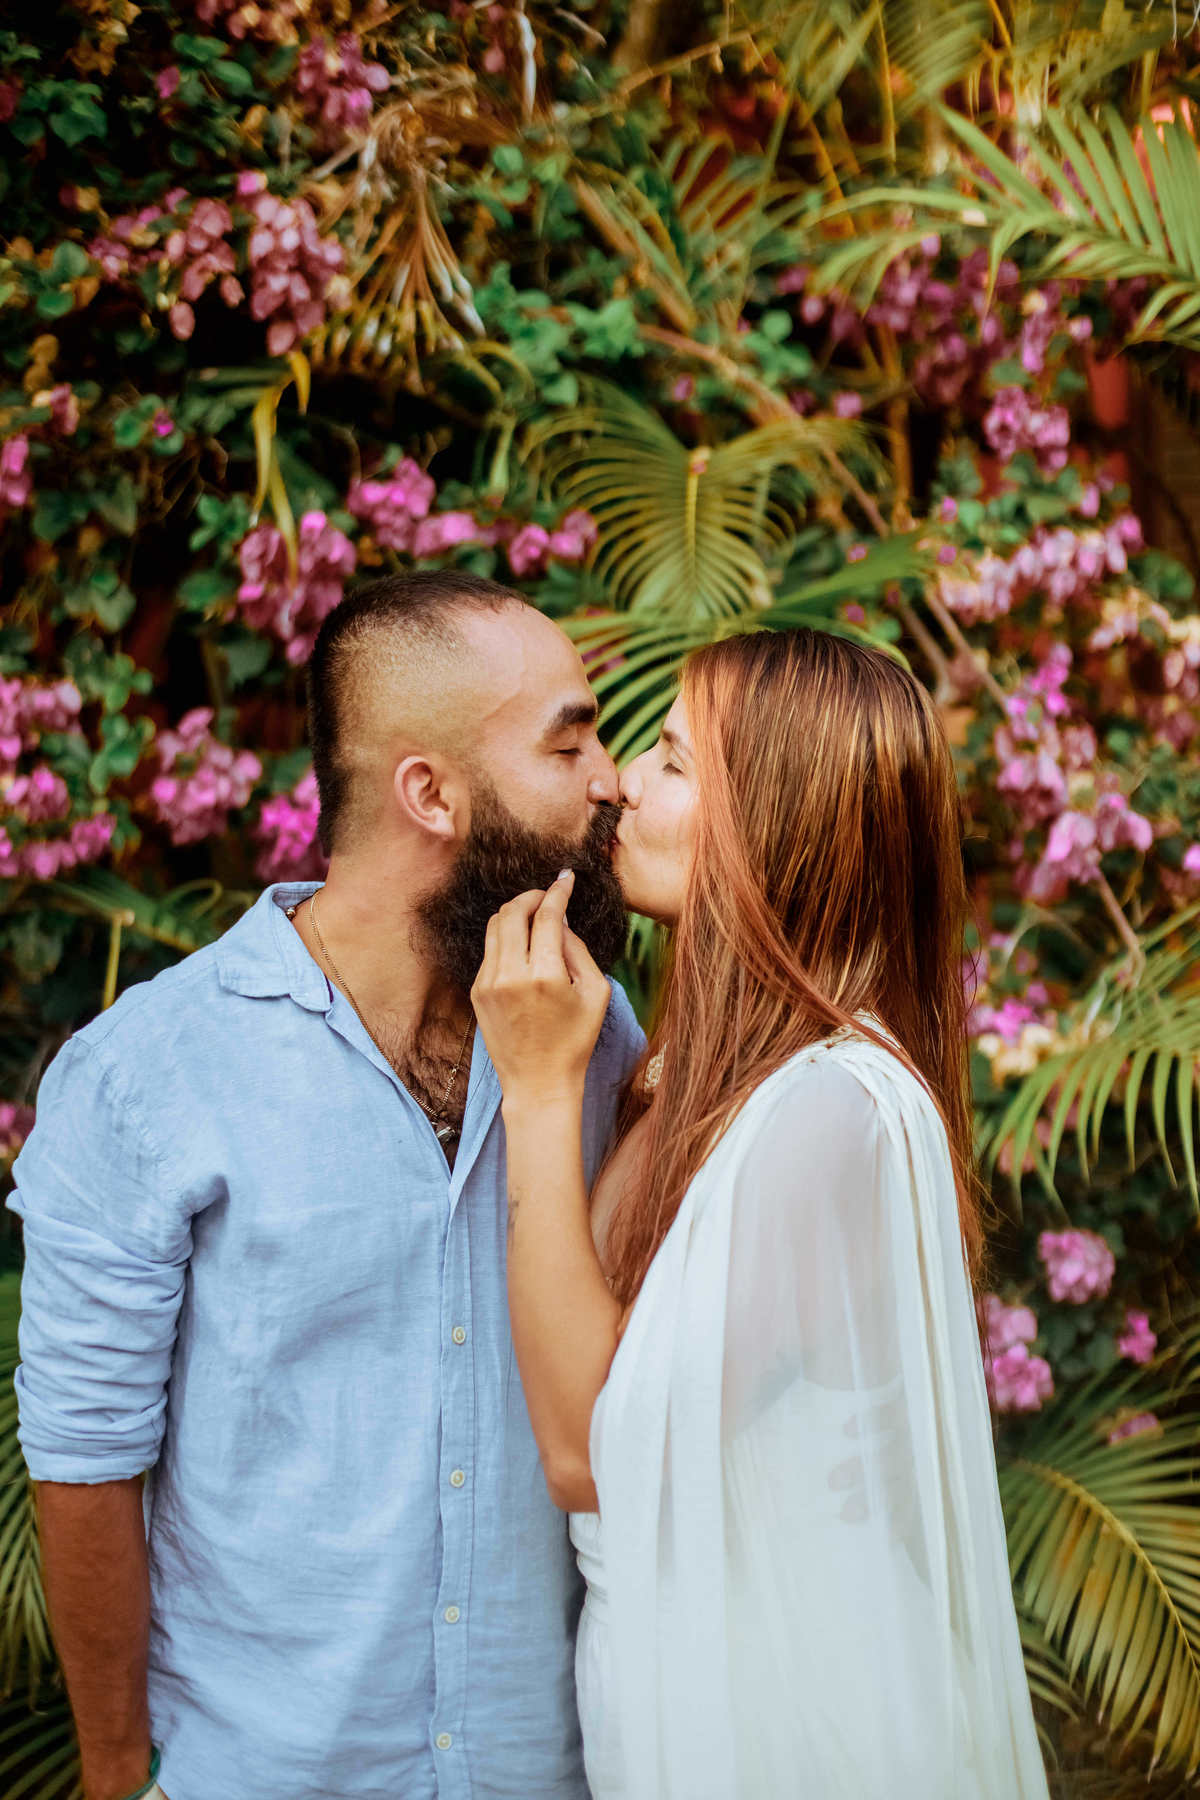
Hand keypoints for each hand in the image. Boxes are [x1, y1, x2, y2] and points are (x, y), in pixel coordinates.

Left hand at [472, 871, 610, 1105]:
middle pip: (513, 911)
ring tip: (534, 916)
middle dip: (532, 896)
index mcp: (545, 975)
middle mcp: (511, 975)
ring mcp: (488, 983)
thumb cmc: (575, 1040)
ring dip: (514, 912)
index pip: (547, 915)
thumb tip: (560, 920)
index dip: (557, 891)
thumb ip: (577, 950)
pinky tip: (522, 946)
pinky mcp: (476, 991)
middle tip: (548, 896)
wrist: (538, 1082)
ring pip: (494, 926)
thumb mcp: (595, 993)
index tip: (566, 878)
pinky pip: (489, 950)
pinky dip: (505, 938)